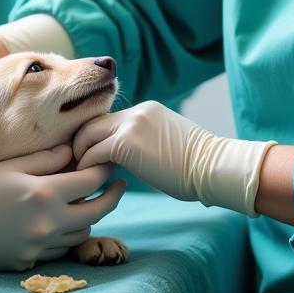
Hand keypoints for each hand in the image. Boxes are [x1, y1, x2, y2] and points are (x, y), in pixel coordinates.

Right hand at [0, 145, 126, 277]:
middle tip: (119, 187)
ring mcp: (41, 246)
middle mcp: (48, 223)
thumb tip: (72, 152)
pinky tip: (60, 222)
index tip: (111, 163)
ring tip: (87, 203)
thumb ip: (45, 159)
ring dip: (88, 218)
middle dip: (111, 198)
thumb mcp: (9, 167)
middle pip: (96, 212)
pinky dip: (66, 235)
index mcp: (44, 194)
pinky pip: (61, 249)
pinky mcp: (32, 262)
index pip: (89, 181)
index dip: (104, 170)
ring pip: (82, 233)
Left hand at [73, 101, 275, 216]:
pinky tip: (90, 181)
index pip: (107, 119)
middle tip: (76, 167)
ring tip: (80, 177)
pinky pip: (93, 152)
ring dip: (80, 156)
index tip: (88, 158)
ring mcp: (130, 125)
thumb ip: (146, 143)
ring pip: (87, 135)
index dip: (94, 138)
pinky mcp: (126, 143)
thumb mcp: (168, 144)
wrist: (217, 168)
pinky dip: (87, 166)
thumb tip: (132, 159)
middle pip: (91, 122)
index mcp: (146, 110)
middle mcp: (136, 112)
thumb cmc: (199, 167)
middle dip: (79, 144)